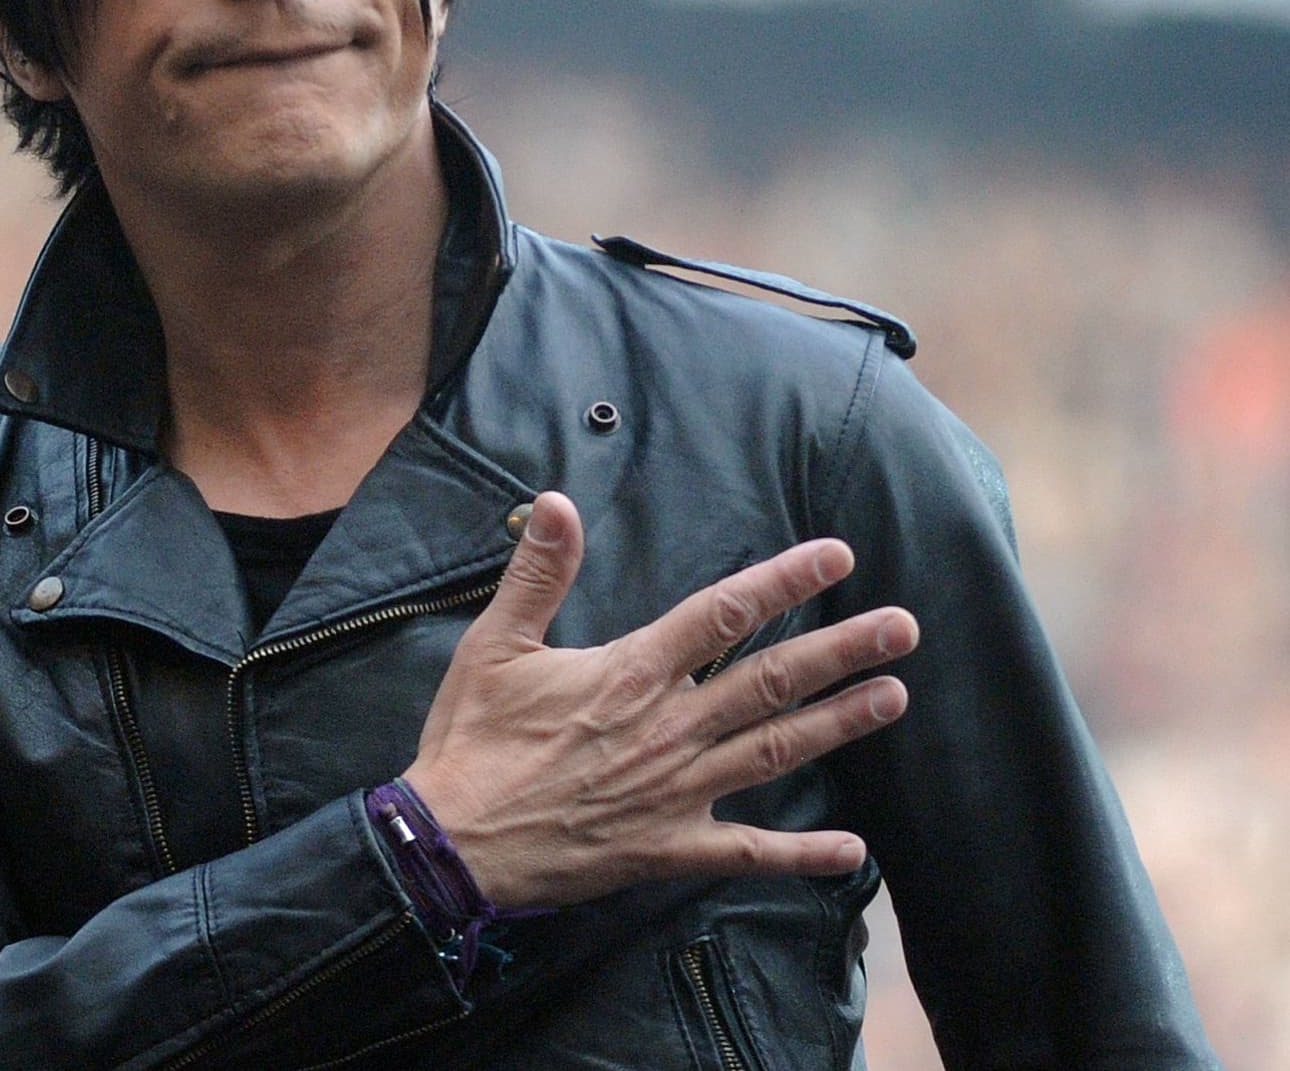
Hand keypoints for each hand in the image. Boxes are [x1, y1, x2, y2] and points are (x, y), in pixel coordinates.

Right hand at [400, 491, 915, 910]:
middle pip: (772, 680)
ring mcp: (676, 790)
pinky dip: (802, 854)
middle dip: (842, 650)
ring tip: (895, 697)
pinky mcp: (669, 847)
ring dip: (840, 724)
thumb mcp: (492, 645)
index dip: (784, 581)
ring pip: (776, 750)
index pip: (724, 614)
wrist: (454, 843)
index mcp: (631, 674)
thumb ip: (536, 574)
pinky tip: (854, 851)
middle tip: (904, 627)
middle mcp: (669, 727)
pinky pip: (748, 852)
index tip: (837, 557)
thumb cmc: (472, 742)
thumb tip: (558, 503)